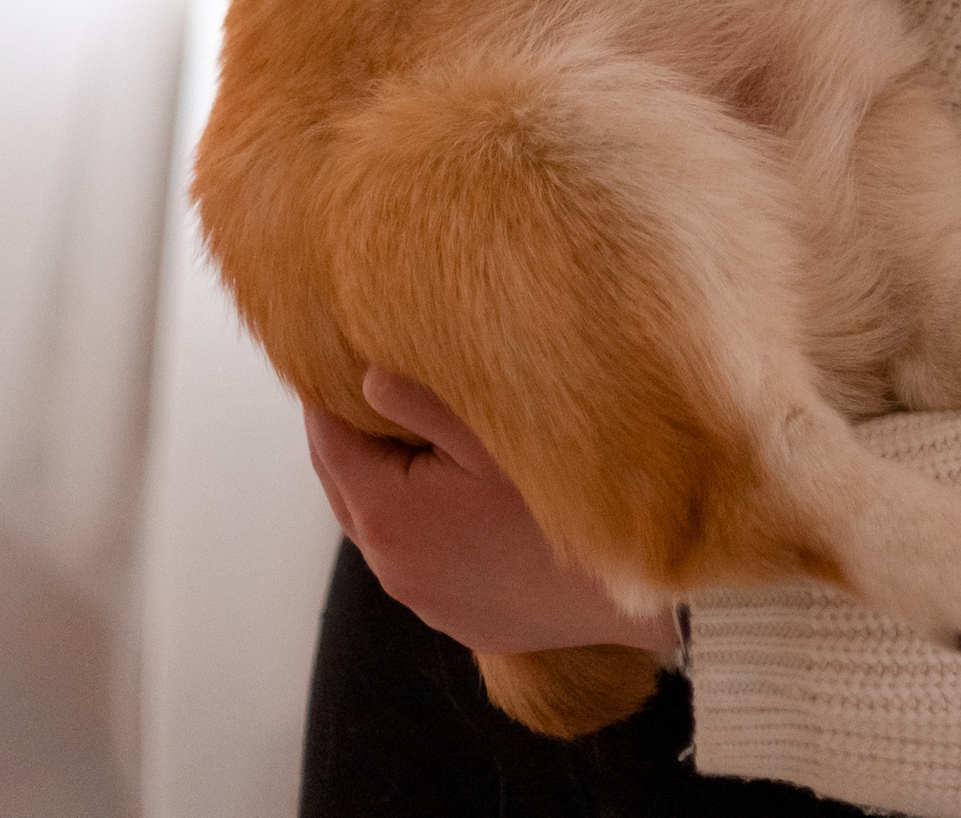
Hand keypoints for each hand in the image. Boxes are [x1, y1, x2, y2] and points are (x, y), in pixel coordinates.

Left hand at [305, 371, 678, 659]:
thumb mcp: (493, 438)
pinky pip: (411, 554)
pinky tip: (450, 486)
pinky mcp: (452, 614)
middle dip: (346, 430)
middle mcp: (390, 565)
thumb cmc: (566, 505)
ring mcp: (421, 597)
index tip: (338, 347)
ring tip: (408, 423)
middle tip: (362, 374)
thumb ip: (421, 402)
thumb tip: (365, 376)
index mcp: (387, 515)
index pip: (327, 440)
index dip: (327, 392)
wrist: (634, 594)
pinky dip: (412, 515)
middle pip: (341, 483)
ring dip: (380, 474)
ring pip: (375, 521)